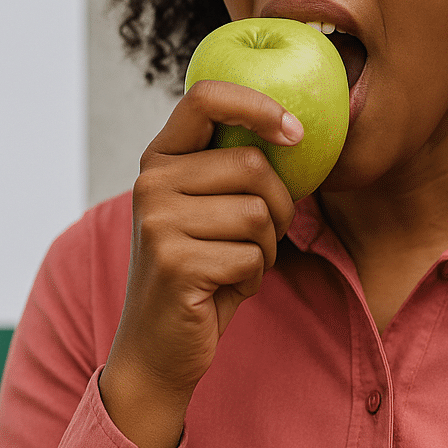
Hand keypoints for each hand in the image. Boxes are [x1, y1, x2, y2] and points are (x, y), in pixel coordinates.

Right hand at [100, 79, 300, 447]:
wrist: (156, 349)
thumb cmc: (198, 273)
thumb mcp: (206, 210)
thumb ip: (231, 169)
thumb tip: (297, 132)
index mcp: (159, 159)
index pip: (204, 97)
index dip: (257, 105)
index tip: (295, 133)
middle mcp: (151, 183)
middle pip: (252, 165)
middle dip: (279, 207)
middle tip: (263, 239)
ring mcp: (158, 222)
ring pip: (259, 214)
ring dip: (266, 249)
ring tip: (235, 266)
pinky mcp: (175, 262)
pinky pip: (252, 256)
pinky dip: (253, 278)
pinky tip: (223, 290)